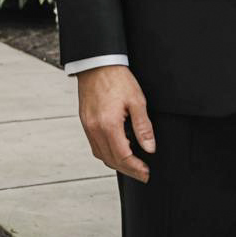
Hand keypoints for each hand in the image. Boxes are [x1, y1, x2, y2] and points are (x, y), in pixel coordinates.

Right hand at [76, 64, 154, 182]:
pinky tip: (117, 150)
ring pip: (101, 156)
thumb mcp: (137, 100)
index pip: (123, 157)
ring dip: (116, 163)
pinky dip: (106, 153)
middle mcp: (95, 130)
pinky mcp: (85, 123)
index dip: (136, 168)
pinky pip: (95, 146)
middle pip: (111, 160)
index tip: (146, 173)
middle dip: (128, 170)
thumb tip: (149, 147)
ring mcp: (88, 127)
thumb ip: (143, 126)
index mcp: (108, 125)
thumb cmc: (117, 78)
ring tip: (132, 164)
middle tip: (142, 173)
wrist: (98, 64)